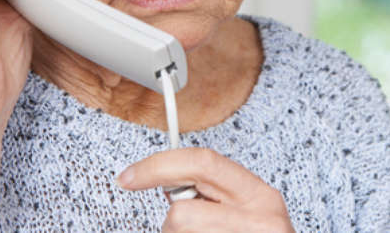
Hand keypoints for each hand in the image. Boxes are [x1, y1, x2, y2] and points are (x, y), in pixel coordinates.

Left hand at [117, 148, 294, 231]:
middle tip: (181, 229)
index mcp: (260, 195)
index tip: (129, 177)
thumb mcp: (249, 214)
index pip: (203, 163)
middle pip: (182, 213)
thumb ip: (216, 196)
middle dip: (171, 223)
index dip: (158, 166)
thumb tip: (168, 184)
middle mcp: (259, 219)